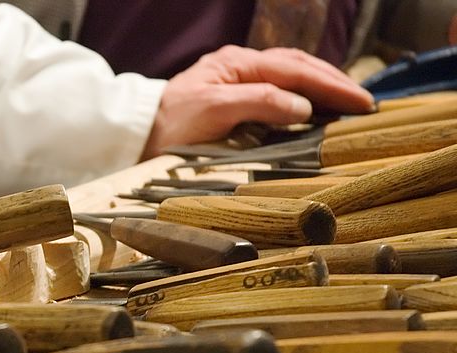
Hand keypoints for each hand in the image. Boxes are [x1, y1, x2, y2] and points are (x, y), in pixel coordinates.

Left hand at [141, 45, 375, 156]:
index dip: (332, 85)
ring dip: (322, 90)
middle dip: (335, 84)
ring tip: (350, 105)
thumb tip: (303, 105)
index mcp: (239, 64)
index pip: (297, 70)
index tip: (361, 102)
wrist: (139, 136)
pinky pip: (278, 94)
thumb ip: (260, 103)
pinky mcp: (235, 101)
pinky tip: (316, 112)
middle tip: (366, 104)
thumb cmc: (171, 124)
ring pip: (291, 78)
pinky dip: (303, 100)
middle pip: (299, 68)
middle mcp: (242, 68)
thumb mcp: (215, 111)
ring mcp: (239, 83)